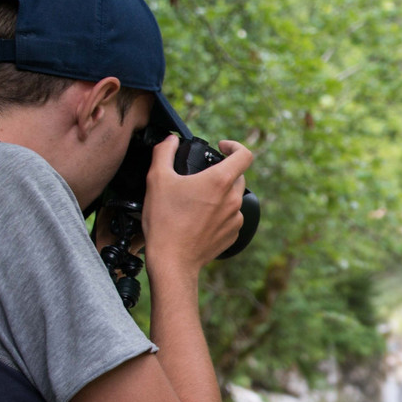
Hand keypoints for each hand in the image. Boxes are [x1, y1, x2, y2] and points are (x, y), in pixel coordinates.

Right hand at [141, 135, 253, 273]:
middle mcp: (233, 199)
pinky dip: (220, 214)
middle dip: (222, 172)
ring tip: (197, 202)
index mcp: (220, 181)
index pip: (244, 155)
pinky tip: (200, 219)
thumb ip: (164, 153)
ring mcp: (235, 219)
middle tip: (201, 178)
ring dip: (220, 195)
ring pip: (233, 198)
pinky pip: (231, 217)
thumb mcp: (157, 179)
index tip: (221, 148)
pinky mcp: (233, 235)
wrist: (172, 261)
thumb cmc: (165, 221)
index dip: (234, 146)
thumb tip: (170, 141)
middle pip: (238, 176)